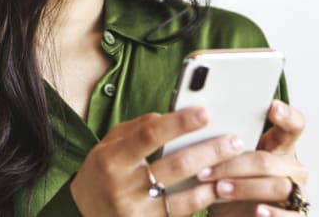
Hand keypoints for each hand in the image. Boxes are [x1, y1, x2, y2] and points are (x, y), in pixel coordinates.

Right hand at [70, 107, 244, 216]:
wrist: (83, 212)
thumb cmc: (101, 170)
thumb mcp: (109, 143)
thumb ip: (138, 127)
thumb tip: (170, 116)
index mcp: (112, 159)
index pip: (149, 136)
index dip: (178, 123)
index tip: (204, 112)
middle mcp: (123, 187)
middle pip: (175, 166)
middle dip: (209, 151)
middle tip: (233, 139)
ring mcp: (136, 213)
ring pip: (185, 195)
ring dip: (214, 178)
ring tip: (235, 162)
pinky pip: (182, 214)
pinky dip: (203, 200)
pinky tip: (219, 187)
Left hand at [206, 101, 307, 216]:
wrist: (234, 212)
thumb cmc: (232, 178)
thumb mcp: (228, 157)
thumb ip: (224, 140)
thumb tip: (198, 119)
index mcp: (279, 144)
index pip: (292, 124)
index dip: (286, 115)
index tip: (271, 106)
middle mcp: (291, 166)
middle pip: (268, 160)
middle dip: (234, 165)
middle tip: (207, 169)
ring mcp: (297, 192)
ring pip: (277, 185)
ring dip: (245, 188)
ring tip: (220, 189)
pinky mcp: (297, 215)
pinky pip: (290, 216)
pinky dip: (273, 214)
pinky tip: (258, 211)